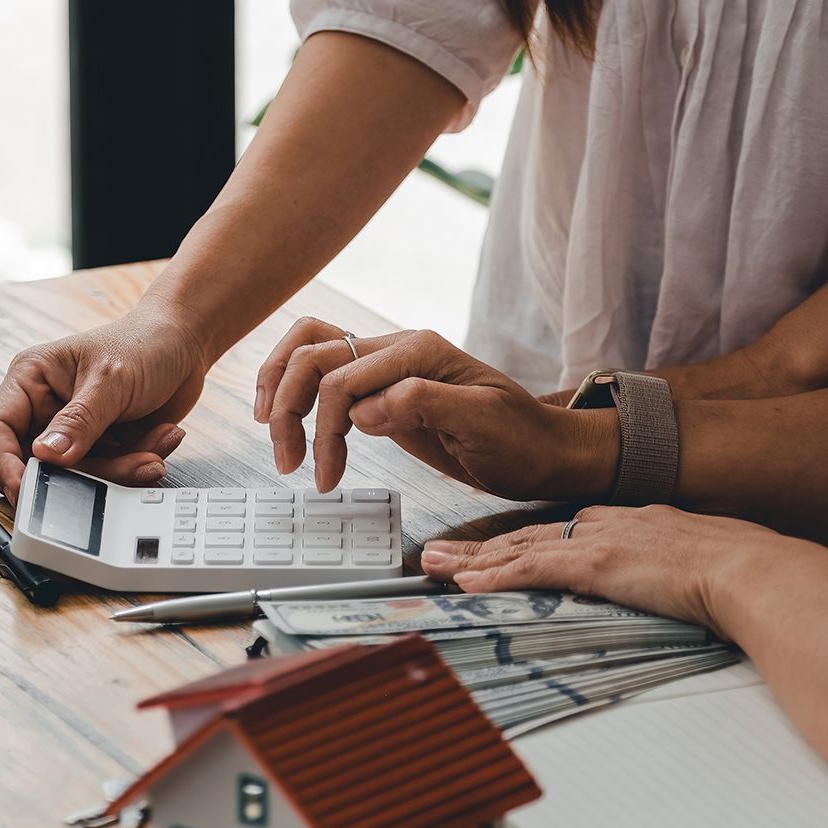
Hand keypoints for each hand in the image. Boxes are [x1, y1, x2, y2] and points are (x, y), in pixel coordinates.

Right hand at [0, 306, 210, 500]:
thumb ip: (78, 422)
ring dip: (117, 472)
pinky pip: (106, 477)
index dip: (5, 462)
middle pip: (32, 464)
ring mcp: (72, 433)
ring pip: (74, 478)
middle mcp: (45, 409)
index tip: (23, 487)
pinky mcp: (100, 449)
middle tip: (104, 475)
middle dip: (72, 475)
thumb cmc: (143, 343)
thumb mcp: (109, 380)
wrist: (185, 344)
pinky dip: (135, 466)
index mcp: (31, 380)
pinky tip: (157, 441)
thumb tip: (46, 455)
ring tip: (149, 452)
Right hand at [257, 322, 617, 498]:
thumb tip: (363, 411)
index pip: (342, 379)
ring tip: (282, 447)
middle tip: (288, 463)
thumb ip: (424, 404)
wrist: (545, 451)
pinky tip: (291, 424)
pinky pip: (325, 373)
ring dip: (282, 395)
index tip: (326, 478)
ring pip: (310, 354)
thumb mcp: (483, 424)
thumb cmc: (522, 441)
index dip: (323, 429)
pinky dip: (297, 393)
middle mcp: (397, 349)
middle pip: (313, 357)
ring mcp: (387, 366)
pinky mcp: (382, 389)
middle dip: (287, 409)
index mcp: (418, 352)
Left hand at [419, 505, 824, 634]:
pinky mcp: (599, 566)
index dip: (512, 543)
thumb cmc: (740, 571)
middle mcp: (604, 524)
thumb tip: (659, 585)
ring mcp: (599, 543)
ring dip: (469, 560)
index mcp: (625, 522)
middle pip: (523, 536)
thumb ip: (662, 569)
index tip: (483, 550)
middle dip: (474, 548)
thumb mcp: (692, 562)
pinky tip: (467, 583)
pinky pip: (534, 571)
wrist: (758, 569)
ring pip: (517, 550)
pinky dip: (496, 577)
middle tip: (433, 553)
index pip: (555, 532)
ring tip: (431, 566)